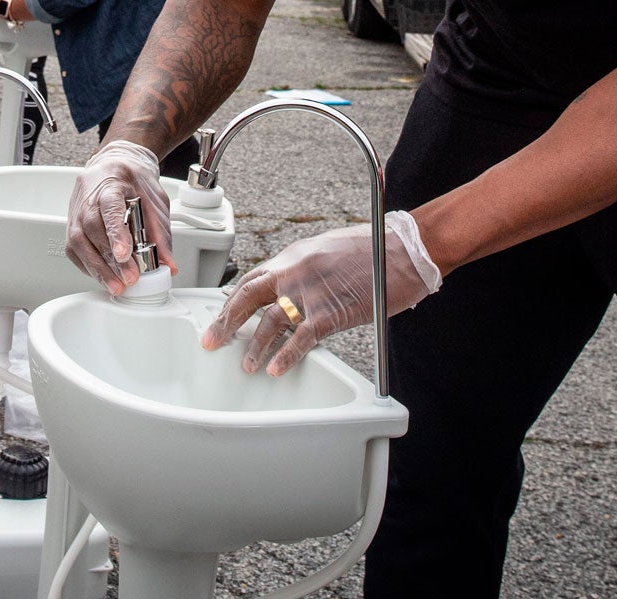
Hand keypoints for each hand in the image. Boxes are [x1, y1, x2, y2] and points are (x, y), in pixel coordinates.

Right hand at [66, 140, 175, 295]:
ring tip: (116, 285)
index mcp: (111, 183)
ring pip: (78, 242)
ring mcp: (76, 209)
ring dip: (98, 268)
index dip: (115, 233)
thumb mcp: (155, 200)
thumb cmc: (133, 179)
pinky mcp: (71, 223)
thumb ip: (160, 233)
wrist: (116, 163)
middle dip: (110, 260)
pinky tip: (103, 275)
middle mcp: (88, 196)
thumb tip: (166, 263)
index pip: (109, 208)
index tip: (123, 254)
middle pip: (93, 229)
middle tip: (128, 278)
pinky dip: (88, 266)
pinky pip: (73, 249)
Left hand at [201, 212, 440, 376]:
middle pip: (250, 296)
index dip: (234, 300)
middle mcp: (296, 270)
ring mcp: (312, 290)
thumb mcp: (328, 251)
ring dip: (255, 345)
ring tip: (247, 365)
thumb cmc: (373, 249)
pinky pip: (302, 336)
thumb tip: (291, 290)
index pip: (253, 278)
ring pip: (271, 320)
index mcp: (294, 255)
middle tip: (212, 340)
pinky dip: (286, 354)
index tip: (222, 315)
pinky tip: (276, 368)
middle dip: (228, 320)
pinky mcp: (333, 310)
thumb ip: (305, 271)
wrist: (404, 249)